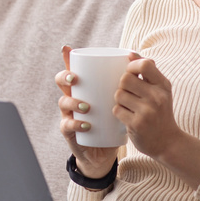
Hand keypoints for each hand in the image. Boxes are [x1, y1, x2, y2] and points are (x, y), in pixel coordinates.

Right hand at [56, 45, 119, 178]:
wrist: (106, 151)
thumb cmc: (113, 123)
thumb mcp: (121, 102)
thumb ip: (128, 83)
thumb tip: (138, 58)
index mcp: (84, 89)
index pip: (73, 70)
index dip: (67, 59)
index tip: (68, 50)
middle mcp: (73, 98)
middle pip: (61, 83)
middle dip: (64, 78)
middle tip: (75, 79)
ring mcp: (69, 115)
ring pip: (63, 103)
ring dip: (73, 102)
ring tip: (87, 106)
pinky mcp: (70, 132)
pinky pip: (67, 125)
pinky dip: (76, 124)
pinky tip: (86, 125)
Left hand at [113, 52, 185, 158]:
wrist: (168, 142)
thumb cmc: (161, 112)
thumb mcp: (160, 90)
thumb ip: (147, 71)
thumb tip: (130, 53)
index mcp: (163, 85)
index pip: (144, 65)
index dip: (131, 66)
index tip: (130, 73)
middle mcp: (157, 97)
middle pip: (125, 79)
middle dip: (122, 85)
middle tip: (128, 94)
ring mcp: (147, 111)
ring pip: (118, 94)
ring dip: (120, 100)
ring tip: (129, 107)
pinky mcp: (136, 124)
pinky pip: (116, 110)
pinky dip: (119, 112)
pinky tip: (127, 117)